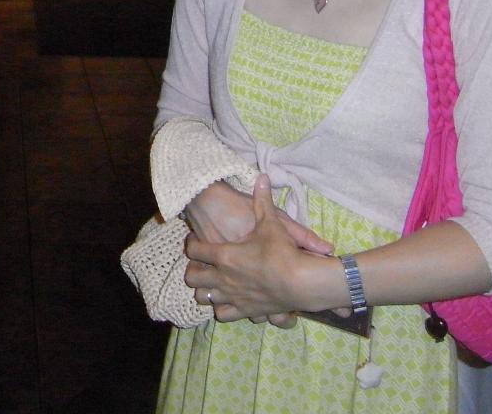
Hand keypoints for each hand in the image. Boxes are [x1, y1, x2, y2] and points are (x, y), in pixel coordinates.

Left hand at [185, 174, 336, 321]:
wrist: (300, 282)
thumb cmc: (283, 251)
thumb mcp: (272, 222)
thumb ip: (263, 200)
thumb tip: (262, 177)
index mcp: (225, 255)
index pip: (194, 250)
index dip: (191, 244)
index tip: (195, 239)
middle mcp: (223, 278)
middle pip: (192, 277)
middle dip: (193, 270)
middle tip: (201, 263)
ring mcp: (232, 297)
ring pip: (203, 298)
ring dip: (205, 290)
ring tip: (212, 282)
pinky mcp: (244, 311)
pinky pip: (223, 314)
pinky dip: (222, 309)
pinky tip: (228, 301)